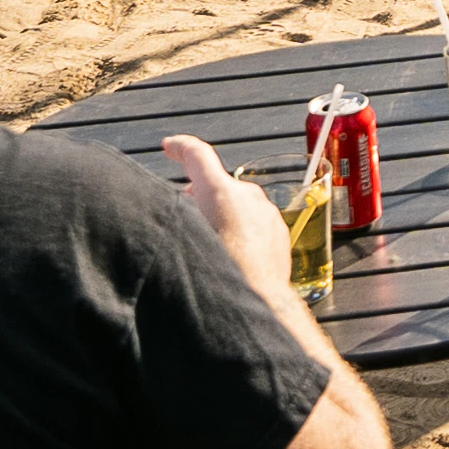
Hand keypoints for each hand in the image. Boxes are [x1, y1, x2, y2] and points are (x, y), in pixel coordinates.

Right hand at [162, 134, 297, 300]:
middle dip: (200, 198)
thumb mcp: (186, 239)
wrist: (259, 302)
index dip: (180, 147)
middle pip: (216, 186)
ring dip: (223, 216)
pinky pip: (254, 222)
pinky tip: (232, 256)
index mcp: (219, 193)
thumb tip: (176, 208)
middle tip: (186, 220)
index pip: (197, 155)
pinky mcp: (278, 230)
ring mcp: (266, 212)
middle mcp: (247, 195)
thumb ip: (180, 215)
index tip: (170, 146)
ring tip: (210, 244)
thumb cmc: (218, 274)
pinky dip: (241, 230)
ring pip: (237, 205)